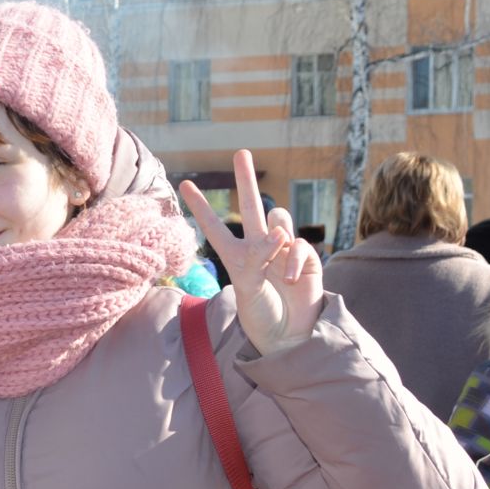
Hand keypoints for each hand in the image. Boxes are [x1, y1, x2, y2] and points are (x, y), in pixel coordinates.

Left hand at [178, 150, 320, 355]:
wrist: (287, 336)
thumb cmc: (261, 316)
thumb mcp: (248, 288)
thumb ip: (258, 258)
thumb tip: (277, 231)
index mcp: (235, 256)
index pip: (215, 227)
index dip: (201, 207)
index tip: (185, 184)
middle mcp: (258, 247)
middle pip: (251, 207)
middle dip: (246, 180)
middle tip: (241, 153)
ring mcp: (282, 250)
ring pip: (278, 219)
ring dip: (275, 234)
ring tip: (274, 256)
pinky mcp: (304, 258)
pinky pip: (298, 247)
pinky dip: (292, 261)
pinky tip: (287, 279)